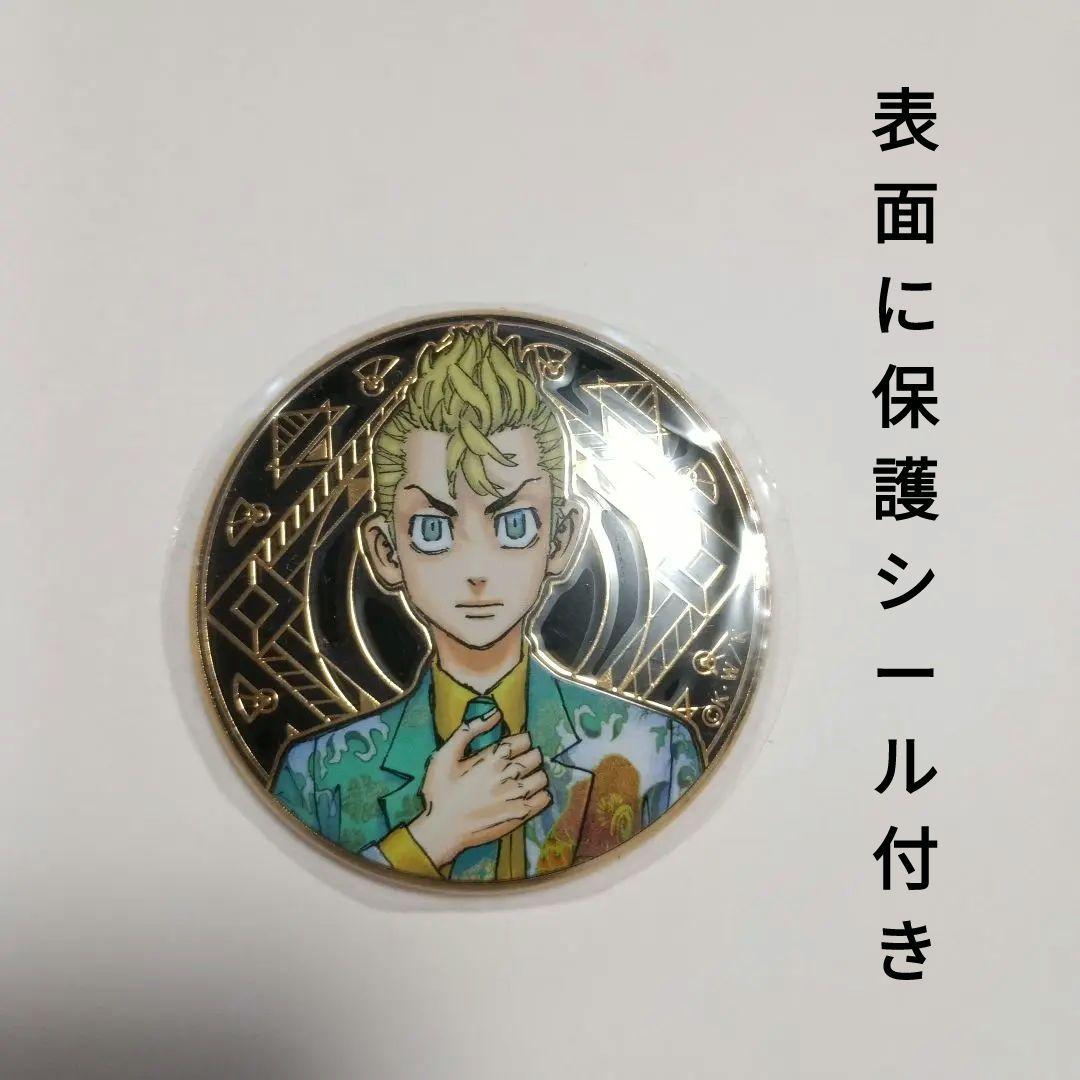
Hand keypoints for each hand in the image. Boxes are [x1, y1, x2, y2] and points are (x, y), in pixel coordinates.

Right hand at [408, 707, 550, 867]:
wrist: (442, 830)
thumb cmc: (440, 791)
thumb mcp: (445, 755)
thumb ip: (469, 730)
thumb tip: (495, 712)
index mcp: (493, 757)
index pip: (524, 739)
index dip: (519, 742)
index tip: (511, 748)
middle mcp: (510, 774)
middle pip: (535, 756)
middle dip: (528, 756)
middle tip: (516, 764)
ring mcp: (518, 796)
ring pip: (542, 776)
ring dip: (535, 775)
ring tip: (523, 780)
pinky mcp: (522, 815)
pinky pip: (544, 798)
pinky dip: (540, 794)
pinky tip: (527, 795)